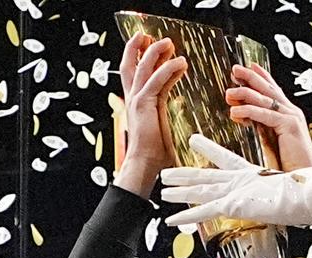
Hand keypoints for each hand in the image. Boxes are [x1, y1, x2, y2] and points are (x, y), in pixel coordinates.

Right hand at [115, 34, 187, 195]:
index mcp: (138, 105)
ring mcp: (136, 101)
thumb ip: (166, 114)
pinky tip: (181, 62)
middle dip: (138, 48)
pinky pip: (156, 80)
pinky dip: (168, 69)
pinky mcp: (143, 105)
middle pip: (130, 66)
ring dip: (155, 52)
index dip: (151, 61)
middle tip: (148, 36)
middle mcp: (134, 99)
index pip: (143, 76)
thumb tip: (181, 114)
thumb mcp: (164, 128)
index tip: (163, 50)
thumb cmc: (156, 157)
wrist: (146, 167)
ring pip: (142, 67)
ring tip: (168, 43)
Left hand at [161, 141, 311, 226]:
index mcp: (251, 174)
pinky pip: (203, 212)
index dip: (208, 149)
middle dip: (184, 174)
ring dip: (179, 192)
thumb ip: (282, 192)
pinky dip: (185, 216)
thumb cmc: (307, 192)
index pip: (225, 159)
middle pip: (205, 175)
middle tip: (166, 172)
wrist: (310, 192)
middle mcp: (239, 180)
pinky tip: (170, 220)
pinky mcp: (233, 204)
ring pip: (200, 190)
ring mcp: (235, 191)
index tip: (194, 141)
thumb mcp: (289, 190)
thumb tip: (290, 196)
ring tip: (161, 191)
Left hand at [226, 64, 311, 170]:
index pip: (273, 91)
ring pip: (265, 99)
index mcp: (288, 115)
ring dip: (244, 93)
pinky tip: (235, 112)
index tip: (247, 69)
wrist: (306, 176)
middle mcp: (291, 112)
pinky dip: (249, 111)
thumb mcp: (271, 140)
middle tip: (235, 69)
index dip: (261, 77)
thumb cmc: (291, 164)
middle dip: (251, 77)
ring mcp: (291, 117)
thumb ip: (261, 126)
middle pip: (268, 89)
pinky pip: (265, 114)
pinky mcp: (289, 125)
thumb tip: (246, 116)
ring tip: (229, 93)